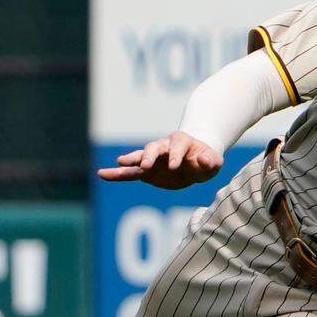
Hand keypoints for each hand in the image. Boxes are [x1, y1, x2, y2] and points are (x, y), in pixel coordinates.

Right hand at [97, 131, 222, 189]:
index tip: (173, 166)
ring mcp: (153, 159)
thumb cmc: (206, 161)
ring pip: (139, 157)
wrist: (196, 164)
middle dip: (149, 155)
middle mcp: (164, 147)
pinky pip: (130, 173)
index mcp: (182, 142)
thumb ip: (211, 161)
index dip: (175, 155)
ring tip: (120, 162)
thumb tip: (204, 160)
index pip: (177, 146)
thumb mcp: (214, 162)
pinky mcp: (146, 172)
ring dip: (131, 160)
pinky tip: (103, 174)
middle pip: (154, 148)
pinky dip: (117, 174)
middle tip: (145, 165)